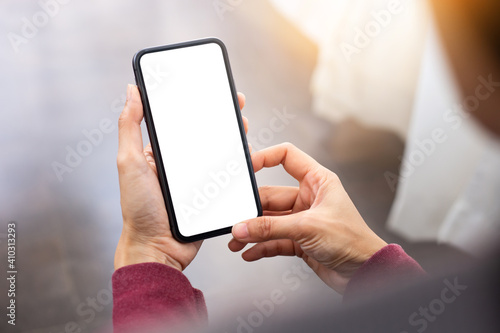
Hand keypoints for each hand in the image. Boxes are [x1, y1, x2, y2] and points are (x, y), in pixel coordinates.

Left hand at [115, 84, 248, 270]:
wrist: (158, 249)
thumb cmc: (138, 209)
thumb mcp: (129, 163)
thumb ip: (130, 127)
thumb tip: (131, 91)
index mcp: (159, 153)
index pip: (180, 121)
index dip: (196, 103)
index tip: (210, 88)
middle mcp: (179, 165)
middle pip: (205, 135)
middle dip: (222, 117)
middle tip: (235, 104)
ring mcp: (196, 181)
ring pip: (220, 154)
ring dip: (233, 139)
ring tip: (243, 127)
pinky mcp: (210, 196)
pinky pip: (226, 177)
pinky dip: (237, 165)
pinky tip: (246, 155)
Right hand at [228, 143, 386, 293]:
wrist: (366, 273)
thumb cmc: (353, 242)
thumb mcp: (308, 228)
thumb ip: (271, 228)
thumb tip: (243, 227)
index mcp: (318, 181)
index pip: (287, 157)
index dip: (265, 157)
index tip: (246, 167)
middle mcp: (309, 198)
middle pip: (271, 196)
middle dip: (252, 210)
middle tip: (236, 220)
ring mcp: (303, 219)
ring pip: (270, 221)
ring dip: (253, 231)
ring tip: (237, 240)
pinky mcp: (300, 240)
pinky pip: (274, 239)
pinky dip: (261, 246)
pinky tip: (249, 252)